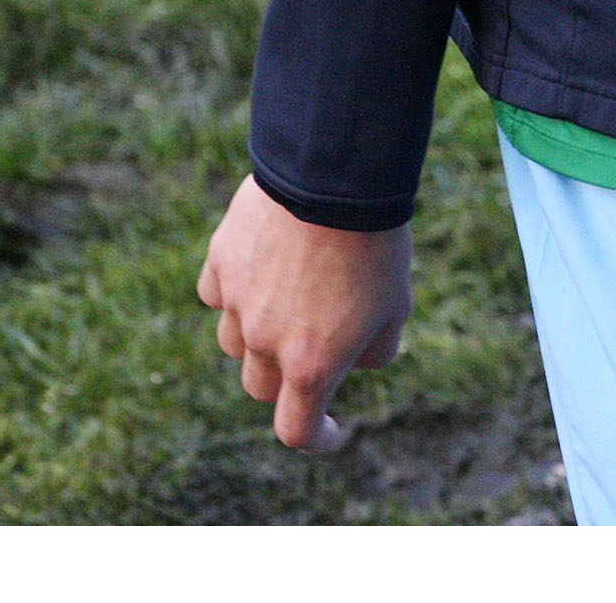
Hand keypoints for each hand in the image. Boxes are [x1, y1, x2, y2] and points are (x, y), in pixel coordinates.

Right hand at [196, 175, 412, 451]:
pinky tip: (260, 267)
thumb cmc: (376, 245)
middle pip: (261, 386)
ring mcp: (236, 303)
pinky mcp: (219, 262)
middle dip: (286, 379)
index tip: (330, 432)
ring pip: (234, 341)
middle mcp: (265, 343)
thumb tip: (352, 361)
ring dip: (257, 335)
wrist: (336, 178)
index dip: (316, 437)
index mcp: (311, 365)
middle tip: (311, 348)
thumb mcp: (396, 306)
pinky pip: (218, 293)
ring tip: (290, 296)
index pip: (296, 430)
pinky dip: (235, 291)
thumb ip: (374, 350)